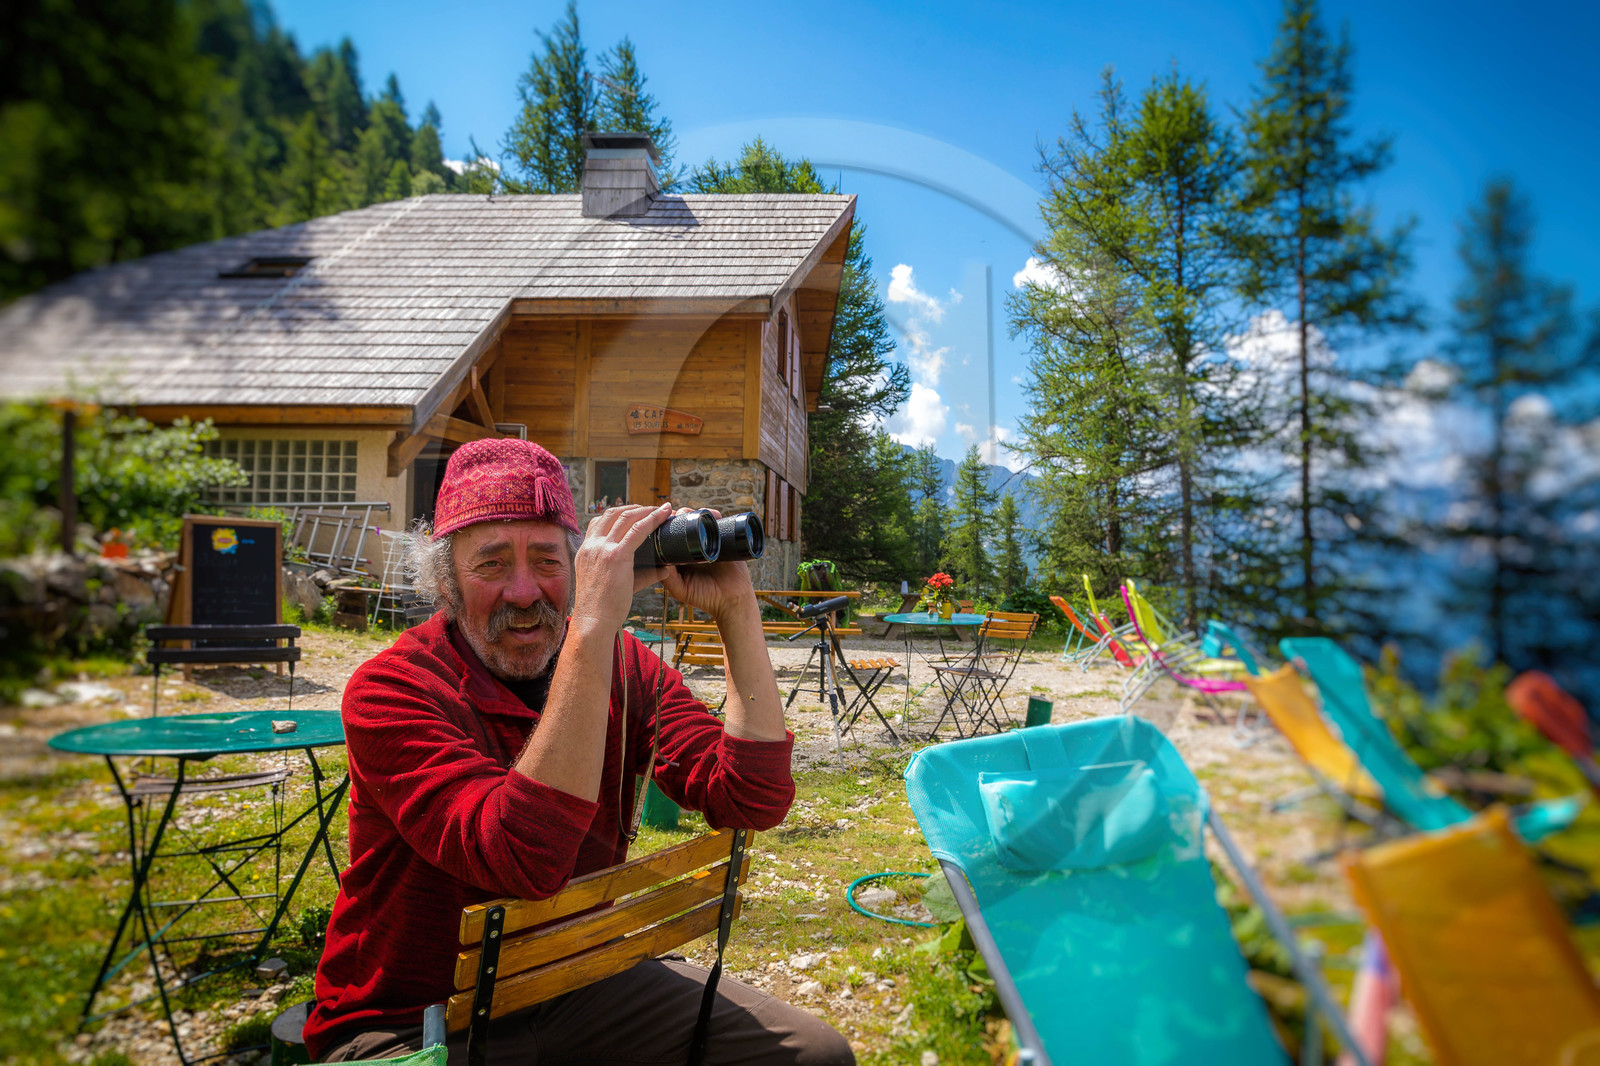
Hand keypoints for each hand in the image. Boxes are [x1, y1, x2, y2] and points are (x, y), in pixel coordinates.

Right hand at [568, 503, 673, 635]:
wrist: (593, 622)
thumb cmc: (603, 608)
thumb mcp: (616, 584)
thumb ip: (641, 573)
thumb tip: (664, 568)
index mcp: (586, 551)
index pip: (599, 521)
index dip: (619, 513)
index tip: (636, 513)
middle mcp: (591, 546)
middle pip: (613, 514)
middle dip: (635, 508)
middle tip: (653, 509)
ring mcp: (602, 549)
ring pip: (626, 517)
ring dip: (645, 510)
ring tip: (661, 510)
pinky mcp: (615, 556)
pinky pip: (637, 530)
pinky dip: (652, 519)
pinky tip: (663, 516)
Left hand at [651, 507, 759, 625]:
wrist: (732, 601)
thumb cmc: (704, 597)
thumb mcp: (680, 589)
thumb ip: (668, 577)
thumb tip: (658, 560)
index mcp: (681, 554)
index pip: (671, 534)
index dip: (667, 524)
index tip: (664, 518)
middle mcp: (694, 546)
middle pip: (685, 523)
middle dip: (681, 514)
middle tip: (679, 513)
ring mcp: (710, 542)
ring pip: (701, 520)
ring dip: (696, 513)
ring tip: (693, 513)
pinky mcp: (725, 540)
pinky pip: (719, 523)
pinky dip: (715, 516)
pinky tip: (713, 515)